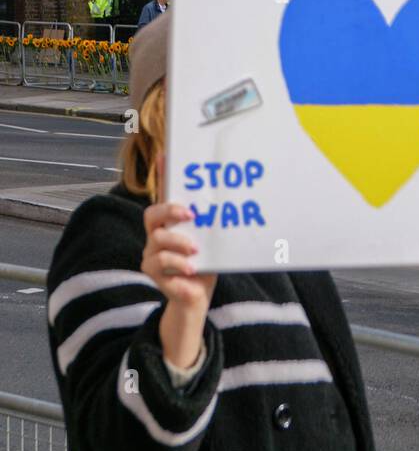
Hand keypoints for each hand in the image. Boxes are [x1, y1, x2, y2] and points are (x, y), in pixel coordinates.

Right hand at [142, 158, 216, 368]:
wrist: (197, 297)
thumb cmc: (206, 263)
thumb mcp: (212, 241)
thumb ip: (213, 225)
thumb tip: (235, 202)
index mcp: (171, 223)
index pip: (164, 194)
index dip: (163, 174)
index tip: (167, 154)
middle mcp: (156, 234)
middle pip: (151, 214)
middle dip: (170, 211)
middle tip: (191, 216)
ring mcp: (151, 253)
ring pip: (157, 240)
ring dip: (179, 244)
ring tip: (196, 253)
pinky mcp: (152, 273)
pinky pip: (159, 265)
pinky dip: (178, 267)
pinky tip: (191, 272)